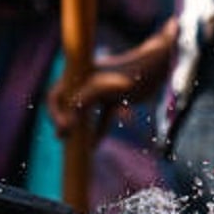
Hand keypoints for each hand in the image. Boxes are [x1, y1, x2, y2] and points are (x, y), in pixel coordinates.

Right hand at [47, 18, 176, 136]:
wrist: (158, 67)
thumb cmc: (131, 73)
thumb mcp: (104, 87)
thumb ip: (82, 102)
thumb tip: (66, 124)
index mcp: (78, 74)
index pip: (56, 94)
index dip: (54, 112)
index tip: (63, 128)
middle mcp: (86, 81)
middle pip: (66, 104)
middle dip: (63, 121)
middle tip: (62, 136)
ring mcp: (100, 90)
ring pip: (83, 113)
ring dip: (79, 128)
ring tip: (75, 144)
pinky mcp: (114, 99)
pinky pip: (101, 118)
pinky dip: (98, 131)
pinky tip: (95, 146)